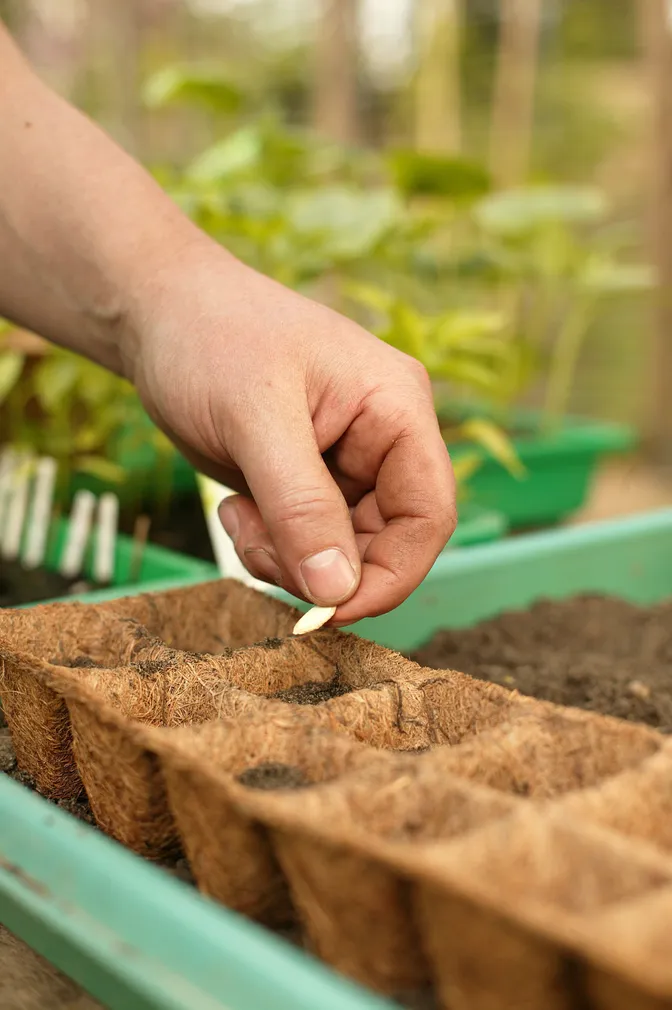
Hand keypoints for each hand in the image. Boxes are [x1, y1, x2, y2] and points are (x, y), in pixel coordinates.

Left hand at [127, 241, 455, 624]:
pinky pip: (307, 543)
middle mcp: (384, 440)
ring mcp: (347, 464)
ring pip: (341, 552)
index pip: (429, 515)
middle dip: (321, 566)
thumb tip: (337, 590)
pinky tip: (235, 508)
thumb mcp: (255, 420)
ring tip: (238, 516)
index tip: (330, 609)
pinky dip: (271, 546)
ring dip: (287, 557)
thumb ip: (300, 506)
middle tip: (257, 548)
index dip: (391, 575)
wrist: (161, 314)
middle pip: (385, 543)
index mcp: (397, 408)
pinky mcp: (310, 483)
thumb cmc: (211, 338)